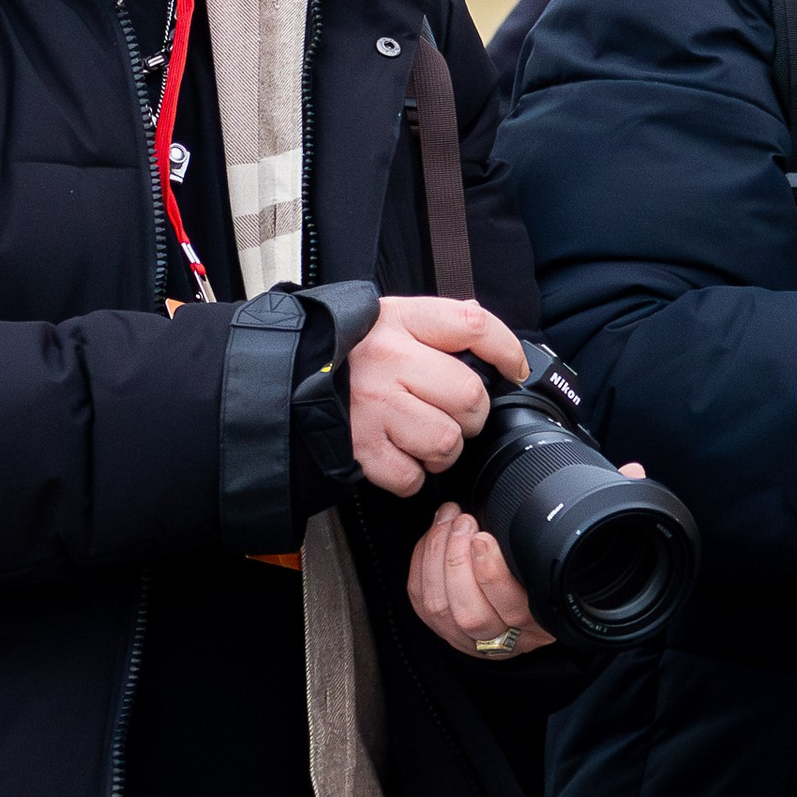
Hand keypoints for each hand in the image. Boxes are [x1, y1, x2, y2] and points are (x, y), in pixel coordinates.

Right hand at [346, 295, 528, 495]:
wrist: (282, 381)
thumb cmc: (346, 354)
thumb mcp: (387, 320)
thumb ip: (436, 324)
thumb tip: (486, 333)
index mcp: (400, 320)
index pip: (473, 325)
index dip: (506, 351)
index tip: (514, 370)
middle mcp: (387, 359)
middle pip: (469, 395)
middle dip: (471, 414)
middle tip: (452, 413)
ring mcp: (373, 405)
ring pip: (446, 441)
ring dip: (443, 450)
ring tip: (423, 437)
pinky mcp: (360, 446)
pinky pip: (412, 476)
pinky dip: (411, 475)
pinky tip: (398, 455)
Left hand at [408, 499, 550, 657]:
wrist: (526, 612)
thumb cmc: (542, 586)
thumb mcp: (549, 573)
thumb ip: (533, 556)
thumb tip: (506, 520)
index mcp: (538, 626)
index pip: (514, 610)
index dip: (491, 574)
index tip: (483, 538)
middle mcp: (502, 640)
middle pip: (470, 614)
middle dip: (457, 560)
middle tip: (462, 522)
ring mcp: (468, 639)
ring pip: (439, 608)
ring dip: (436, 557)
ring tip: (446, 521)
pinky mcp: (443, 630)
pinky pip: (421, 601)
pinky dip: (421, 564)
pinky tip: (432, 539)